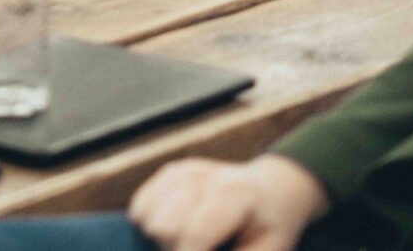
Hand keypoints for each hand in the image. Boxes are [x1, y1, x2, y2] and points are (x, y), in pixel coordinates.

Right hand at [128, 155, 328, 250]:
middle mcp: (206, 175)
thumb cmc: (268, 229)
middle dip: (175, 249)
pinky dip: (151, 225)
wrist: (273, 191)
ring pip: (147, 218)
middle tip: (201, 250)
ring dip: (163, 240)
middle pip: (165, 227)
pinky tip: (175, 230)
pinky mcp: (170, 172)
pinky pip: (140, 206)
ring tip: (190, 243)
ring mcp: (185, 169)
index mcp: (236, 194)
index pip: (194, 235)